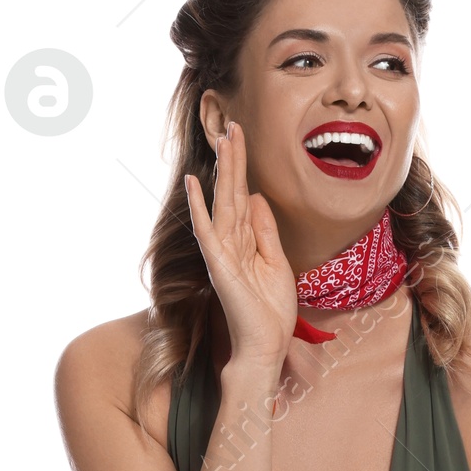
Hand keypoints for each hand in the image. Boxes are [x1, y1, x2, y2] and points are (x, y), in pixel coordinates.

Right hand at [183, 121, 297, 369]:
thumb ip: (266, 230)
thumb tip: (258, 197)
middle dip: (233, 159)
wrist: (266, 345)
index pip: (242, 196)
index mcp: (245, 241)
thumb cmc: (270, 310)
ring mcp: (222, 252)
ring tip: (223, 140)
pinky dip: (198, 207)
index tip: (241, 137)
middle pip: (232, 192)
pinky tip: (194, 184)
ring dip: (223, 170)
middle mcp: (230, 242)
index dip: (242, 167)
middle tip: (233, 125)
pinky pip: (206, 230)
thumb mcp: (277, 261)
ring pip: (222, 202)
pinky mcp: (218, 264)